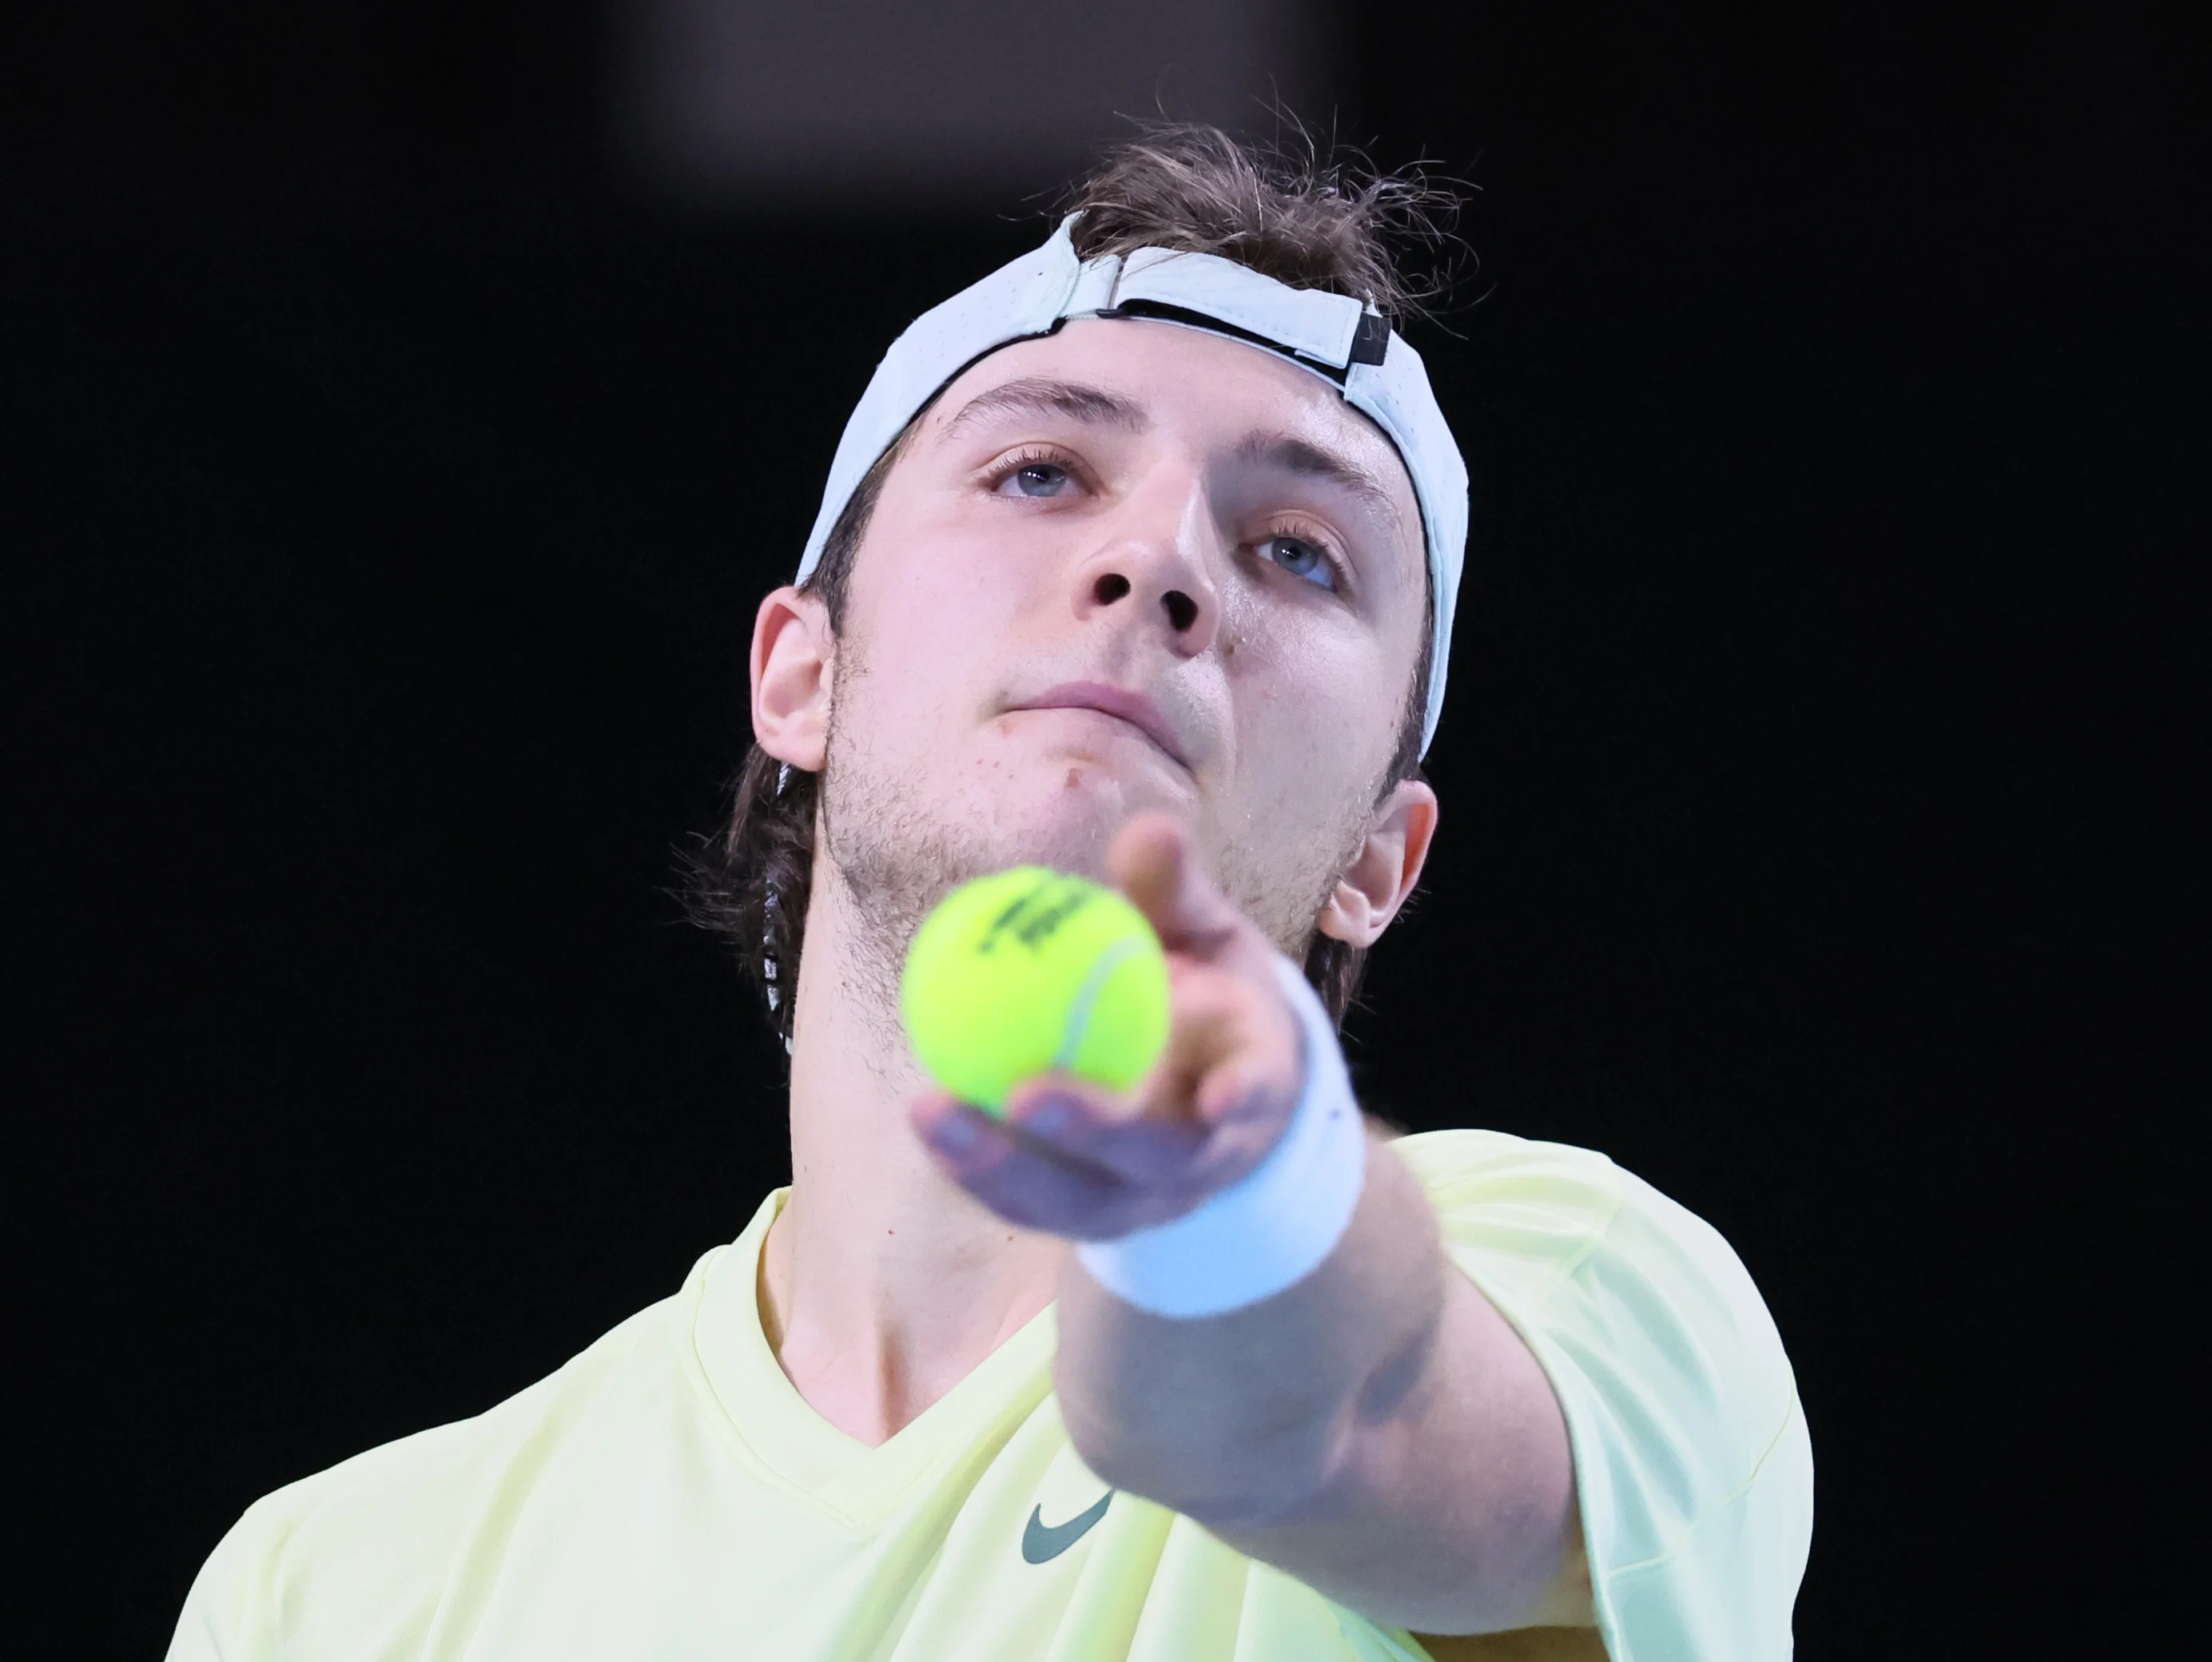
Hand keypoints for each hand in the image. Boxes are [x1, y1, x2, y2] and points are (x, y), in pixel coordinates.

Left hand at [912, 811, 1307, 1240]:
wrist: (1214, 1095)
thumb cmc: (1211, 998)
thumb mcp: (1207, 937)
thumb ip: (1176, 893)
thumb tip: (1151, 827)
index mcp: (1250, 1083)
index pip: (1253, 1092)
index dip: (1239, 1096)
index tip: (1215, 1093)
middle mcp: (1201, 1158)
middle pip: (1151, 1161)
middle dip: (1093, 1134)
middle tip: (1025, 1091)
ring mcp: (1141, 1200)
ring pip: (1075, 1199)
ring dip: (1001, 1163)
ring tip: (929, 1107)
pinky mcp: (1085, 1219)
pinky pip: (1027, 1202)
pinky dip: (975, 1168)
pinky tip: (925, 1119)